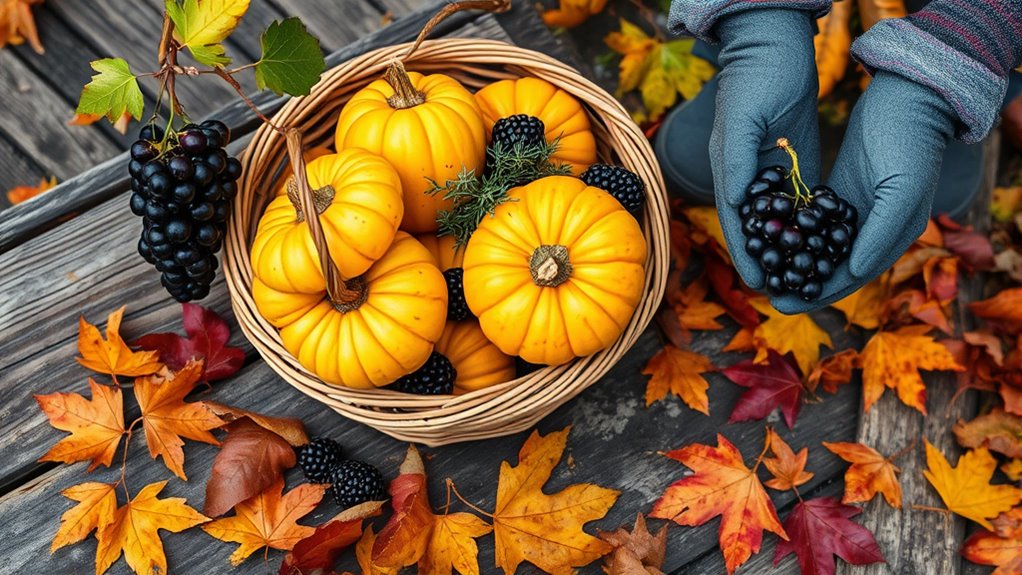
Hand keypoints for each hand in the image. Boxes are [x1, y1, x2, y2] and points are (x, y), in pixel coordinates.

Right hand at [710, 9, 820, 291]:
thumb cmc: (754, 78)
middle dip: (769, 262)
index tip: (759, 284)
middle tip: (784, 294)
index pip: (736, 223)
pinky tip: (824, 245)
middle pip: (757, 230)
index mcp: (729, 171)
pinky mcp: (795, 164)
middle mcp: (748, 178)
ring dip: (790, 250)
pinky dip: (808, 225)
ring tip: (805, 279)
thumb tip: (737, 199)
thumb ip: (738, 159)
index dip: (747, 255)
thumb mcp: (742, 118)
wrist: (773, 45)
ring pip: (780, 221)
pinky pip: (801, 202)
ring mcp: (771, 172)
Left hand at [770, 71, 955, 313]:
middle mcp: (874, 228)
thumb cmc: (910, 143)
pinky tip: (768, 239)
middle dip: (801, 283)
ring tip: (765, 275)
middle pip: (832, 267)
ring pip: (820, 247)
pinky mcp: (838, 191)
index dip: (819, 293)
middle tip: (768, 297)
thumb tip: (853, 271)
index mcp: (894, 235)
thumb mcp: (902, 189)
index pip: (852, 276)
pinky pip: (813, 221)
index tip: (785, 305)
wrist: (909, 98)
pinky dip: (794, 233)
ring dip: (795, 261)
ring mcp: (854, 210)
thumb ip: (881, 233)